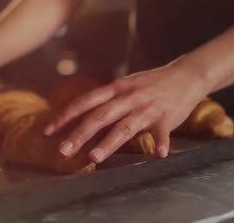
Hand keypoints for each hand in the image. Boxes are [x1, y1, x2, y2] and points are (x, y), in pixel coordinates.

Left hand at [44, 60, 209, 162]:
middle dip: (79, 134)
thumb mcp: (124, 86)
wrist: (186, 75)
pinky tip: (157, 155)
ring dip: (109, 143)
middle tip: (63, 151)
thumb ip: (105, 100)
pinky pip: (163, 133)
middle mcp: (128, 97)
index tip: (48, 131)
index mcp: (115, 89)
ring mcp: (147, 108)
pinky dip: (161, 143)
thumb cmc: (150, 84)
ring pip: (125, 126)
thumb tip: (79, 113)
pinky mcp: (166, 118)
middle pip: (100, 116)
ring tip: (94, 158)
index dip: (65, 116)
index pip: (85, 102)